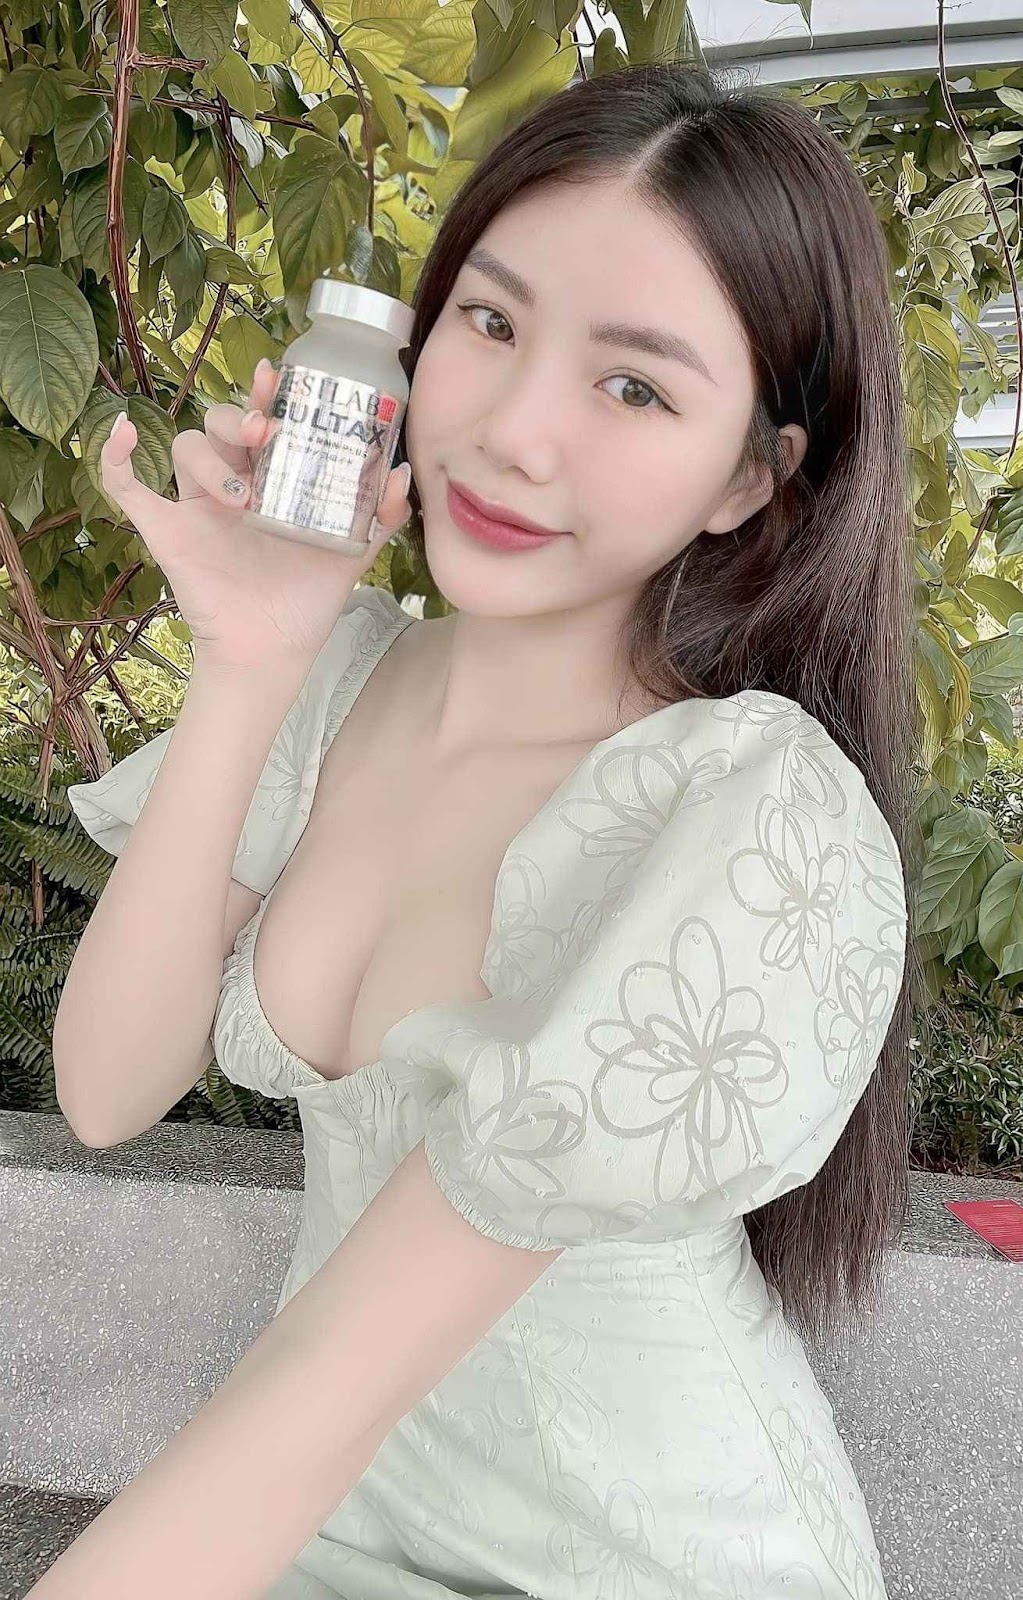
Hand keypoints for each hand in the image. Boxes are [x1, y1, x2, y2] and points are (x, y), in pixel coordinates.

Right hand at [99, 359, 414, 674]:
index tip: (278, 379)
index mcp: (270, 477)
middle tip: (262, 433)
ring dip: (209, 460)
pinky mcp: (167, 532)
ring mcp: (195, 506)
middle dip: (236, 418)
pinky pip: (126, 488)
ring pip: (184, 447)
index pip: (260, 419)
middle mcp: (231, 482)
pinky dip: (115, 459)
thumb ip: (379, 515)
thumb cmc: (308, 598)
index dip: (263, 394)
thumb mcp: (353, 552)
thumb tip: (400, 473)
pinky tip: (122, 435)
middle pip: (220, 423)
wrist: (275, 650)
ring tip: (242, 497)